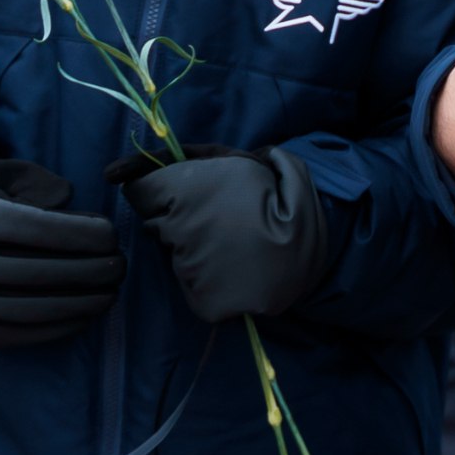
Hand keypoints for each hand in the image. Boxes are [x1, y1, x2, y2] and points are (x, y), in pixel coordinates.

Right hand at [0, 159, 126, 347]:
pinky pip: (14, 334)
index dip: (85, 235)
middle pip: (44, 272)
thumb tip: (68, 196)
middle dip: (93, 271)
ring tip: (110, 294)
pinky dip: (53, 328)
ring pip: (34, 309)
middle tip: (121, 266)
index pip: (43, 231)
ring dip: (81, 304)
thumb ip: (26, 178)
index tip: (111, 236)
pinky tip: (80, 317)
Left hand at [109, 147, 331, 322]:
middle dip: (177, 215)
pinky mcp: (200, 301)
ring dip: (192, 245)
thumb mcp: (257, 160)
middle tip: (221, 216)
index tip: (173, 189)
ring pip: (172, 252)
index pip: (139, 190)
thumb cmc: (290, 201)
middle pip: (155, 222)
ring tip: (235, 243)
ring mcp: (189, 269)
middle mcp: (181, 229)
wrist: (328, 259)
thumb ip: (201, 154)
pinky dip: (204, 274)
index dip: (152, 186)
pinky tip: (235, 267)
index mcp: (191, 190)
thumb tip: (127, 169)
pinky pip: (188, 281)